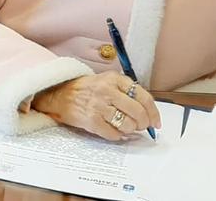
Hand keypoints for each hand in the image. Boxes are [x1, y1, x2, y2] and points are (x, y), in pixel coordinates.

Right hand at [31, 71, 161, 140]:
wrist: (60, 94)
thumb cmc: (87, 90)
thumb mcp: (107, 82)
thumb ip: (126, 92)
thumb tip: (147, 113)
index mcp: (115, 79)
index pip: (144, 97)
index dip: (153, 112)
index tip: (155, 121)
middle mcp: (108, 91)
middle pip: (138, 112)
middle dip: (143, 124)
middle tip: (141, 127)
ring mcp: (99, 106)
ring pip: (128, 125)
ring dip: (130, 130)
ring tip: (124, 127)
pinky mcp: (92, 121)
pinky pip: (114, 134)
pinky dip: (117, 136)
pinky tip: (113, 130)